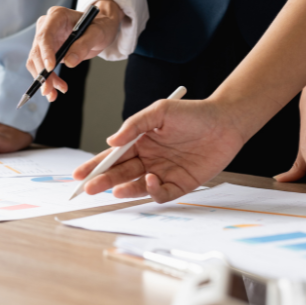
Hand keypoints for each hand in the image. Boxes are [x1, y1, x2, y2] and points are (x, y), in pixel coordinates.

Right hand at [26, 0, 122, 101]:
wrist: (99, 29)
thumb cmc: (100, 26)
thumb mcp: (97, 33)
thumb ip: (84, 45)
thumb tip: (70, 62)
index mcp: (57, 16)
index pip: (45, 35)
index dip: (45, 52)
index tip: (50, 68)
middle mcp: (46, 26)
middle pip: (37, 51)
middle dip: (42, 72)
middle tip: (49, 89)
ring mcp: (45, 40)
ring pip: (36, 62)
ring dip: (43, 79)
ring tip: (53, 93)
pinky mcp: (46, 52)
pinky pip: (41, 68)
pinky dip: (47, 80)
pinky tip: (54, 90)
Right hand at [72, 98, 246, 202]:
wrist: (226, 122)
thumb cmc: (193, 113)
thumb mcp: (159, 111)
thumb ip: (134, 125)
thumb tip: (110, 141)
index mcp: (140, 142)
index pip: (112, 157)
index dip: (95, 166)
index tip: (79, 174)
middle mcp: (149, 159)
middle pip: (120, 174)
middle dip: (103, 181)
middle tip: (90, 188)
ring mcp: (164, 172)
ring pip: (137, 186)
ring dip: (125, 189)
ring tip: (115, 189)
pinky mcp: (181, 184)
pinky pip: (162, 193)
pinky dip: (152, 191)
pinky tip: (149, 181)